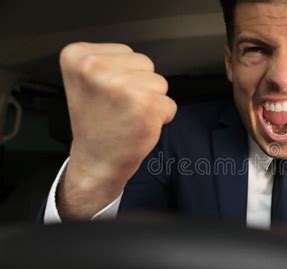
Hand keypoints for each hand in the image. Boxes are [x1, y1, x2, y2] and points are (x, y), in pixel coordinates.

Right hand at [57, 42, 176, 218]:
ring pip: (160, 82)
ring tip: (128, 116)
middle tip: (118, 107)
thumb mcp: (87, 80)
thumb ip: (108, 62)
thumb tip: (141, 58)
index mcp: (78, 56)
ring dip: (151, 101)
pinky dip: (161, 117)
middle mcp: (96, 67)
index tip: (105, 95)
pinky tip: (138, 126)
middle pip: (145, 63)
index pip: (126, 52)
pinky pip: (170, 104)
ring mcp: (122, 86)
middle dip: (139, 85)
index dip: (123, 75)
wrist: (95, 160)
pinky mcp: (145, 105)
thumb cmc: (96, 123)